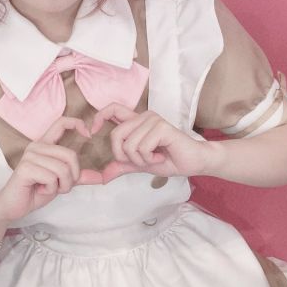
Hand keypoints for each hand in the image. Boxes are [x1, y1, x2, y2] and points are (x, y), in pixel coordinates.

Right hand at [0, 117, 90, 221]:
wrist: (14, 206)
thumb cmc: (35, 191)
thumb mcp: (61, 182)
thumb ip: (78, 177)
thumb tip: (101, 177)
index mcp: (45, 144)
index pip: (61, 122)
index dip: (77, 123)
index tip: (88, 135)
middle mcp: (36, 146)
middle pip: (70, 155)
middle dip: (71, 177)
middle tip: (59, 186)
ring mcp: (30, 156)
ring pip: (62, 169)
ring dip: (61, 186)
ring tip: (47, 188)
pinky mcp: (26, 168)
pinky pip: (52, 178)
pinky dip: (51, 189)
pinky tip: (39, 189)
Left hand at [90, 103, 210, 181]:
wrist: (193, 163)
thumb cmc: (170, 160)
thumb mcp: (140, 165)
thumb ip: (122, 166)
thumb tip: (103, 177)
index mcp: (136, 122)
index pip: (112, 109)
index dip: (99, 117)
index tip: (92, 131)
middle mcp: (143, 117)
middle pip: (116, 135)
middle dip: (123, 155)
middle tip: (141, 160)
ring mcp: (152, 120)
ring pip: (129, 145)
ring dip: (141, 159)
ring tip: (155, 157)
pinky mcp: (161, 127)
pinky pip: (142, 147)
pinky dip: (149, 158)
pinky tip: (162, 155)